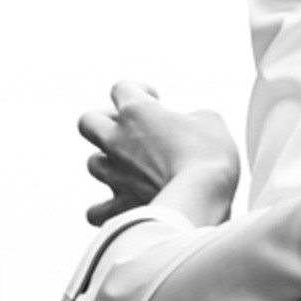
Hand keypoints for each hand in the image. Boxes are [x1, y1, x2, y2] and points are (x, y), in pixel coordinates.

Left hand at [79, 80, 238, 226]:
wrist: (202, 200)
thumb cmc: (210, 157)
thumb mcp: (212, 123)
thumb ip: (192, 118)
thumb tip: (189, 127)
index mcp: (136, 111)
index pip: (122, 88)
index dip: (138, 90)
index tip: (156, 99)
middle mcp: (117, 139)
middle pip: (88, 122)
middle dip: (104, 123)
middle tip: (128, 131)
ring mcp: (115, 174)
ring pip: (94, 164)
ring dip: (109, 164)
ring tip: (131, 171)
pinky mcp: (120, 207)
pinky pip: (96, 212)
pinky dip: (104, 211)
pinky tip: (119, 209)